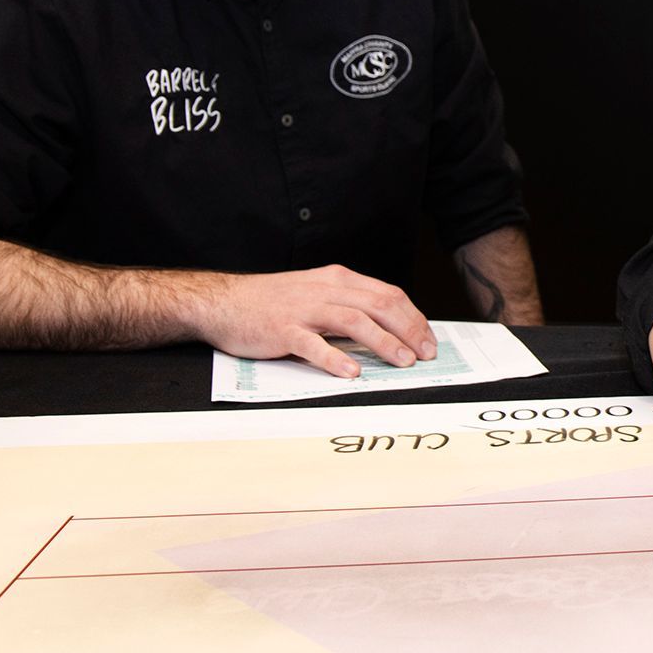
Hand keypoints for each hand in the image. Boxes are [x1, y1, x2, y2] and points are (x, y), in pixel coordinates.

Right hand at [189, 266, 437, 378]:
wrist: (223, 301)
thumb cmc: (272, 302)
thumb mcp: (317, 293)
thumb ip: (348, 304)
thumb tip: (387, 328)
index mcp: (338, 280)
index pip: (388, 294)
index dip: (413, 317)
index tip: (429, 340)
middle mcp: (325, 290)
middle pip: (379, 305)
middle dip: (409, 330)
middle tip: (426, 354)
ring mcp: (304, 309)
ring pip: (354, 321)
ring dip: (383, 342)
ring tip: (403, 361)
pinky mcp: (283, 330)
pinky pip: (313, 344)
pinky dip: (335, 358)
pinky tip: (352, 373)